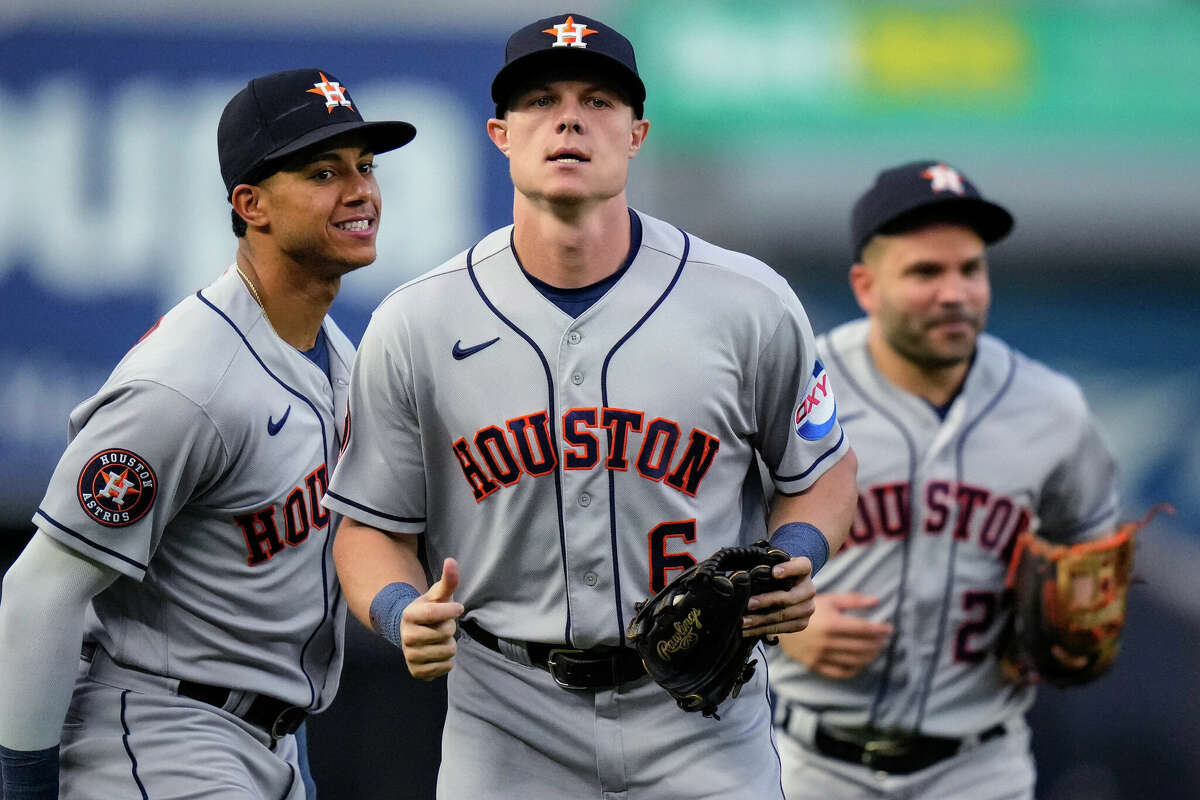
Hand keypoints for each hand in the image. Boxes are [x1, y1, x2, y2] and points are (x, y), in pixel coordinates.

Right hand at [400, 558, 463, 679]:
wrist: (413, 634)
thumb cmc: (431, 610)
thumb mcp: (439, 595)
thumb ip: (448, 579)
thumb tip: (451, 560)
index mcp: (409, 614)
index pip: (435, 613)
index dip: (451, 611)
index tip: (457, 608)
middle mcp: (406, 636)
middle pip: (444, 634)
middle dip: (450, 629)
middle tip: (443, 626)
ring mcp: (410, 655)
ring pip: (446, 652)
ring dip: (450, 645)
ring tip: (440, 639)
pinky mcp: (417, 672)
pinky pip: (445, 668)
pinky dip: (448, 661)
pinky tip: (439, 653)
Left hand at [741, 556, 815, 637]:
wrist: (786, 591)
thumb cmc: (774, 575)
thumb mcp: (772, 566)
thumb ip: (765, 567)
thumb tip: (745, 574)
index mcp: (804, 569)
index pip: (802, 566)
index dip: (789, 569)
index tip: (774, 572)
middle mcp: (809, 589)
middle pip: (789, 597)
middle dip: (767, 601)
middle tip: (748, 604)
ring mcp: (808, 607)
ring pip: (784, 615)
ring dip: (761, 620)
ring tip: (744, 621)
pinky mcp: (802, 623)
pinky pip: (782, 628)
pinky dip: (763, 629)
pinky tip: (749, 630)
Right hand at [777, 593, 893, 678]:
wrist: (780, 622)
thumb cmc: (809, 609)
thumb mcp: (829, 600)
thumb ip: (853, 600)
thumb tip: (877, 601)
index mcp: (832, 623)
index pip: (864, 630)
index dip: (880, 630)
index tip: (889, 628)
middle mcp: (827, 642)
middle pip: (862, 646)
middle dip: (877, 643)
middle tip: (884, 639)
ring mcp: (820, 656)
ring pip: (854, 661)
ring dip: (870, 656)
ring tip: (876, 650)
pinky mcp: (815, 665)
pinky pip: (840, 672)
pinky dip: (855, 669)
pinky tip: (861, 662)